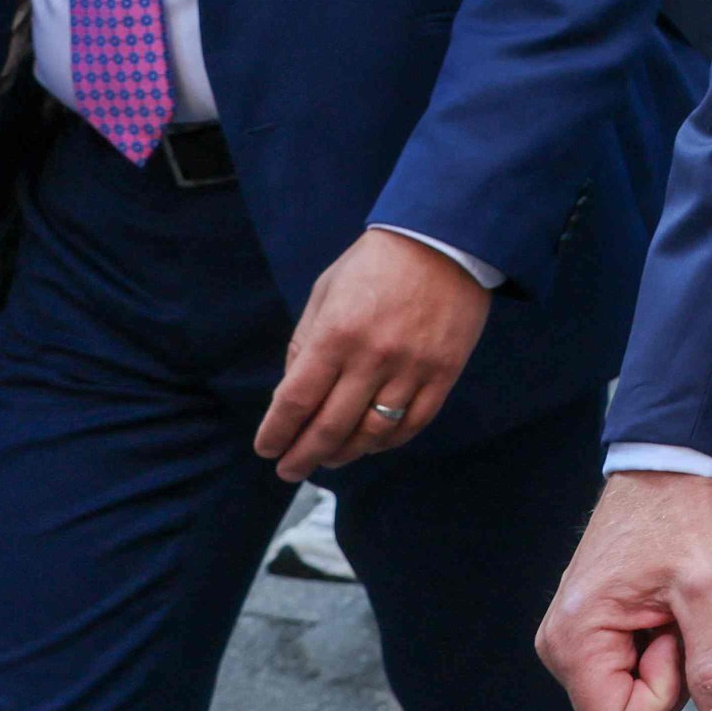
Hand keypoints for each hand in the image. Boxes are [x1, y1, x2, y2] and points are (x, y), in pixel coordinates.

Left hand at [254, 228, 493, 481]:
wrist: (443, 240)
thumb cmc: (375, 264)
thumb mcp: (325, 293)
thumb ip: (305, 343)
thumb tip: (291, 397)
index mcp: (335, 334)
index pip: (296, 401)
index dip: (276, 433)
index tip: (267, 449)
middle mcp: (372, 357)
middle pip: (330, 427)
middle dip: (303, 457)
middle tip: (290, 470)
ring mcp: (412, 368)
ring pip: (372, 434)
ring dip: (345, 454)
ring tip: (331, 458)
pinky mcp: (444, 372)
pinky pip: (413, 423)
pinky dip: (388, 441)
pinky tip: (372, 442)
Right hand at [542, 470, 711, 710]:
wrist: (672, 464)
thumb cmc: (684, 511)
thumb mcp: (711, 586)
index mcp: (575, 641)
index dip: (665, 698)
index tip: (677, 635)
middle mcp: (562, 646)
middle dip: (669, 680)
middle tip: (679, 616)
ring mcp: (575, 639)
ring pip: (633, 697)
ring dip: (669, 662)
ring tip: (673, 605)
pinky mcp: (593, 630)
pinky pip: (632, 671)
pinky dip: (660, 648)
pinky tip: (666, 608)